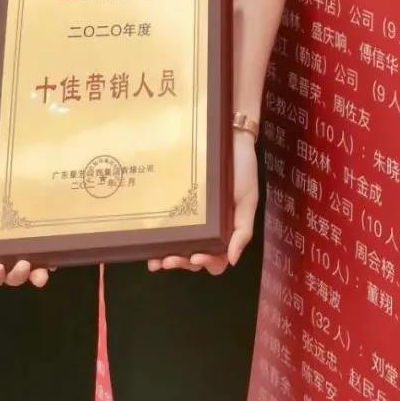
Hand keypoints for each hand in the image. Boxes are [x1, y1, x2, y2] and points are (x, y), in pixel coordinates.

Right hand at [0, 156, 50, 289]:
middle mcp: (4, 247)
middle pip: (11, 273)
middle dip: (17, 276)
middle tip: (22, 266)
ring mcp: (22, 234)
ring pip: (31, 262)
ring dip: (36, 272)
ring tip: (41, 271)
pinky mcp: (37, 219)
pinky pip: (46, 241)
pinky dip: (50, 254)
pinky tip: (55, 256)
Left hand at [148, 130, 258, 274]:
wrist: (229, 138)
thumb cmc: (243, 170)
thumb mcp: (248, 200)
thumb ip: (243, 229)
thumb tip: (233, 260)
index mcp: (227, 232)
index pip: (217, 260)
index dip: (207, 262)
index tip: (196, 256)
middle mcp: (208, 229)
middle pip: (194, 258)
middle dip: (182, 263)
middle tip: (167, 260)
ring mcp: (193, 218)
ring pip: (180, 246)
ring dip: (168, 257)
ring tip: (155, 261)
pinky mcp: (179, 204)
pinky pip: (169, 225)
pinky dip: (161, 237)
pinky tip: (150, 240)